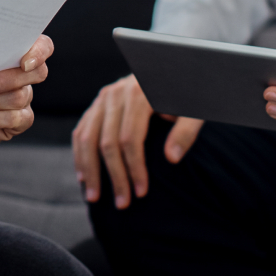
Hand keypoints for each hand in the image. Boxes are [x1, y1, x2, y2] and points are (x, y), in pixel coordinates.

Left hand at [0, 36, 52, 179]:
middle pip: (37, 73)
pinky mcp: (17, 121)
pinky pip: (17, 119)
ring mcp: (22, 98)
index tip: (23, 61)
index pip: (43, 46)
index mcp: (13, 51)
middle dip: (8, 79)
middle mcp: (23, 74)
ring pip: (19, 97)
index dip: (39, 52)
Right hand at [71, 75, 202, 208]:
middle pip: (107, 142)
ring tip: (94, 198)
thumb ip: (186, 132)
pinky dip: (80, 155)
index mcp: (140, 94)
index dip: (134, 168)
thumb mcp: (195, 110)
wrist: (173, 71)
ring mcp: (103, 98)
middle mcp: (116, 94)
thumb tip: (171, 158)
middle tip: (122, 204)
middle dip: (114, 176)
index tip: (142, 193)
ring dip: (90, 170)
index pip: (130, 138)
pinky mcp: (97, 105)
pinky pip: (81, 131)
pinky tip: (83, 177)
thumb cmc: (187, 96)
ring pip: (87, 138)